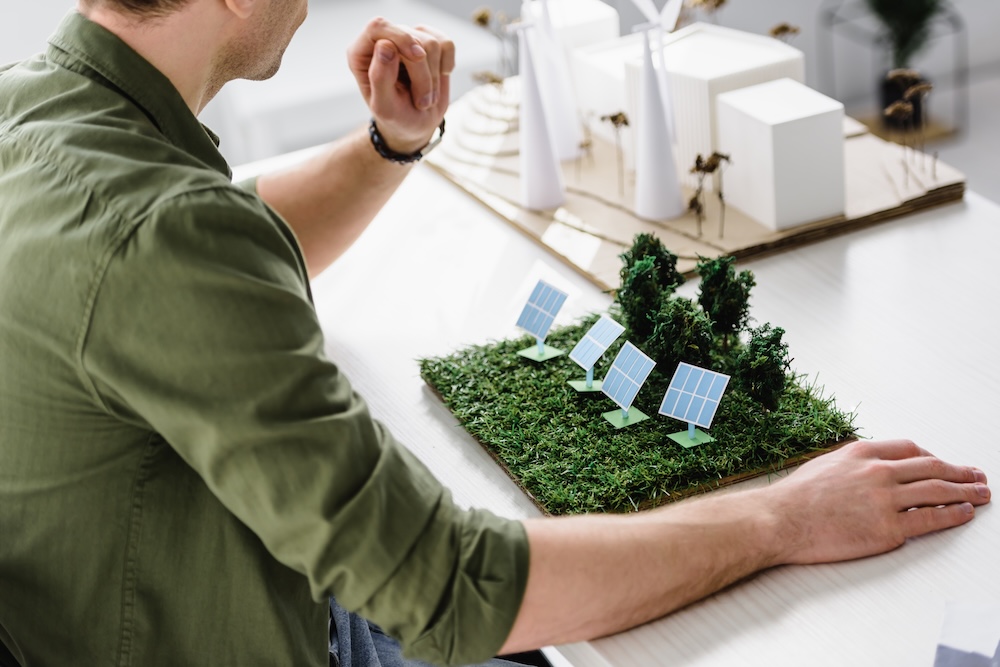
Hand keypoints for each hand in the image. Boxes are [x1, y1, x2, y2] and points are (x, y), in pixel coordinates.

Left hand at [346, 18, 453, 154]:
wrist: (417, 125)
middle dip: (423, 74)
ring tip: (426, 98)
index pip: (379, 27)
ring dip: (434, 77)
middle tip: (421, 102)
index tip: (418, 58)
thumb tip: (385, 45)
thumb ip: (380, 77)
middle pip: (412, 37)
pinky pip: (446, 44)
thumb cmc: (397, 118)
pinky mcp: (428, 42)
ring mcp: (407, 39)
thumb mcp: (385, 107)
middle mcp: (383, 41)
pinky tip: (437, 79)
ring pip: (432, 42)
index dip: (401, 39)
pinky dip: (447, 65)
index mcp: (362, 53)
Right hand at [768, 439, 989, 564]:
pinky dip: (953, 514)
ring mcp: (885, 500)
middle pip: (932, 466)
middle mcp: (878, 472)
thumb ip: (853, 464)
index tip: (943, 462)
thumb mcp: (825, 465)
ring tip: (981, 493)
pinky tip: (964, 512)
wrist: (780, 520)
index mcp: (862, 453)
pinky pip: (931, 518)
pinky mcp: (888, 529)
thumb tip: (872, 469)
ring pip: (938, 490)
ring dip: (966, 491)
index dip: (932, 456)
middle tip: (976, 475)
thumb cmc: (794, 498)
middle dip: (960, 470)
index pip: (909, 448)